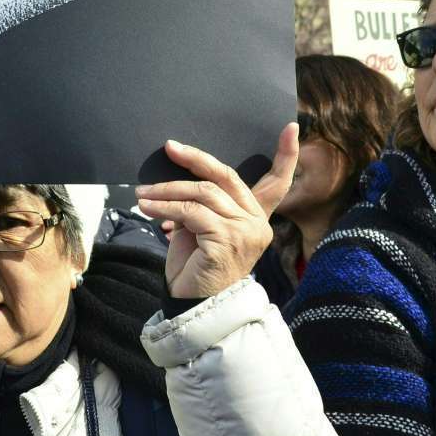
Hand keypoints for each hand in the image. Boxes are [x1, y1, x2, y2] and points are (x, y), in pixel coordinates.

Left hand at [135, 123, 298, 298]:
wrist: (194, 307)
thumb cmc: (196, 269)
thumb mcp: (201, 230)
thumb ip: (203, 206)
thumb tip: (178, 182)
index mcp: (255, 218)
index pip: (277, 183)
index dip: (286, 156)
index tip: (291, 128)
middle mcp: (256, 223)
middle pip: (226, 177)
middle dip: (196, 159)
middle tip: (170, 148)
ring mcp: (244, 232)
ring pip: (203, 194)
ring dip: (168, 191)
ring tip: (144, 194)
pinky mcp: (225, 240)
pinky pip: (191, 213)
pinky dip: (165, 208)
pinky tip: (148, 208)